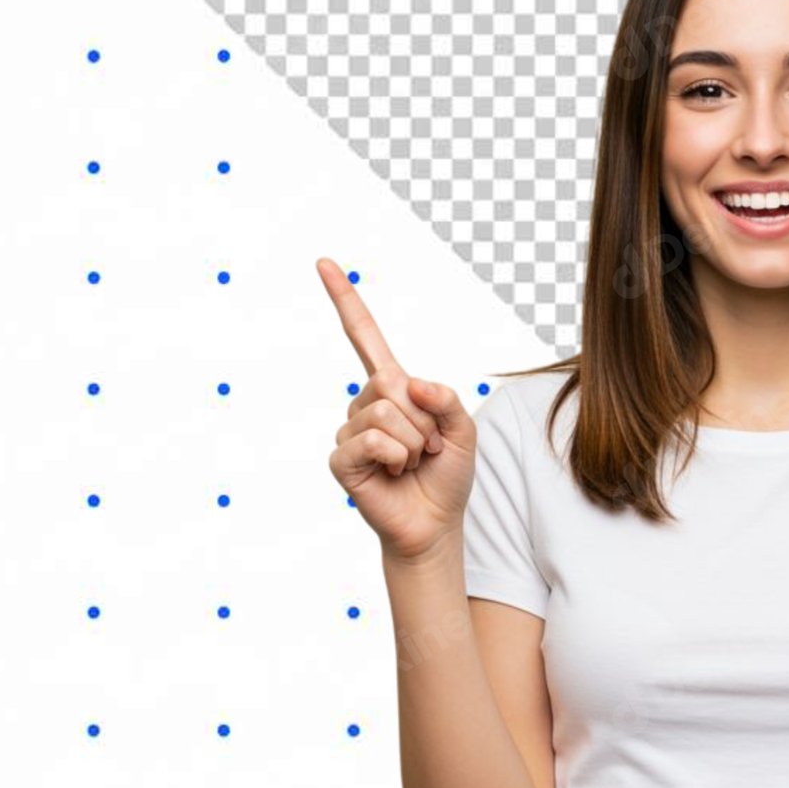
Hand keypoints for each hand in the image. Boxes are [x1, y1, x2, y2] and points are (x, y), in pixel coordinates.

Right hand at [318, 256, 476, 562]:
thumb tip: (411, 383)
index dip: (346, 301)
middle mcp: (365, 404)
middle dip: (424, 420)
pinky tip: (394, 472)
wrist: (435, 524)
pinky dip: (396, 457)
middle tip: (428, 448)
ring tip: (412, 463)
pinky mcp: (341, 459)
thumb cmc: (447, 477)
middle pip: (391, 383)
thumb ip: (447, 399)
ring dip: (414, 443)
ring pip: (386, 414)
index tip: (324, 263)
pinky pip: (373, 440)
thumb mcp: (464, 431)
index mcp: (393, 389)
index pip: (365, 338)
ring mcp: (350, 431)